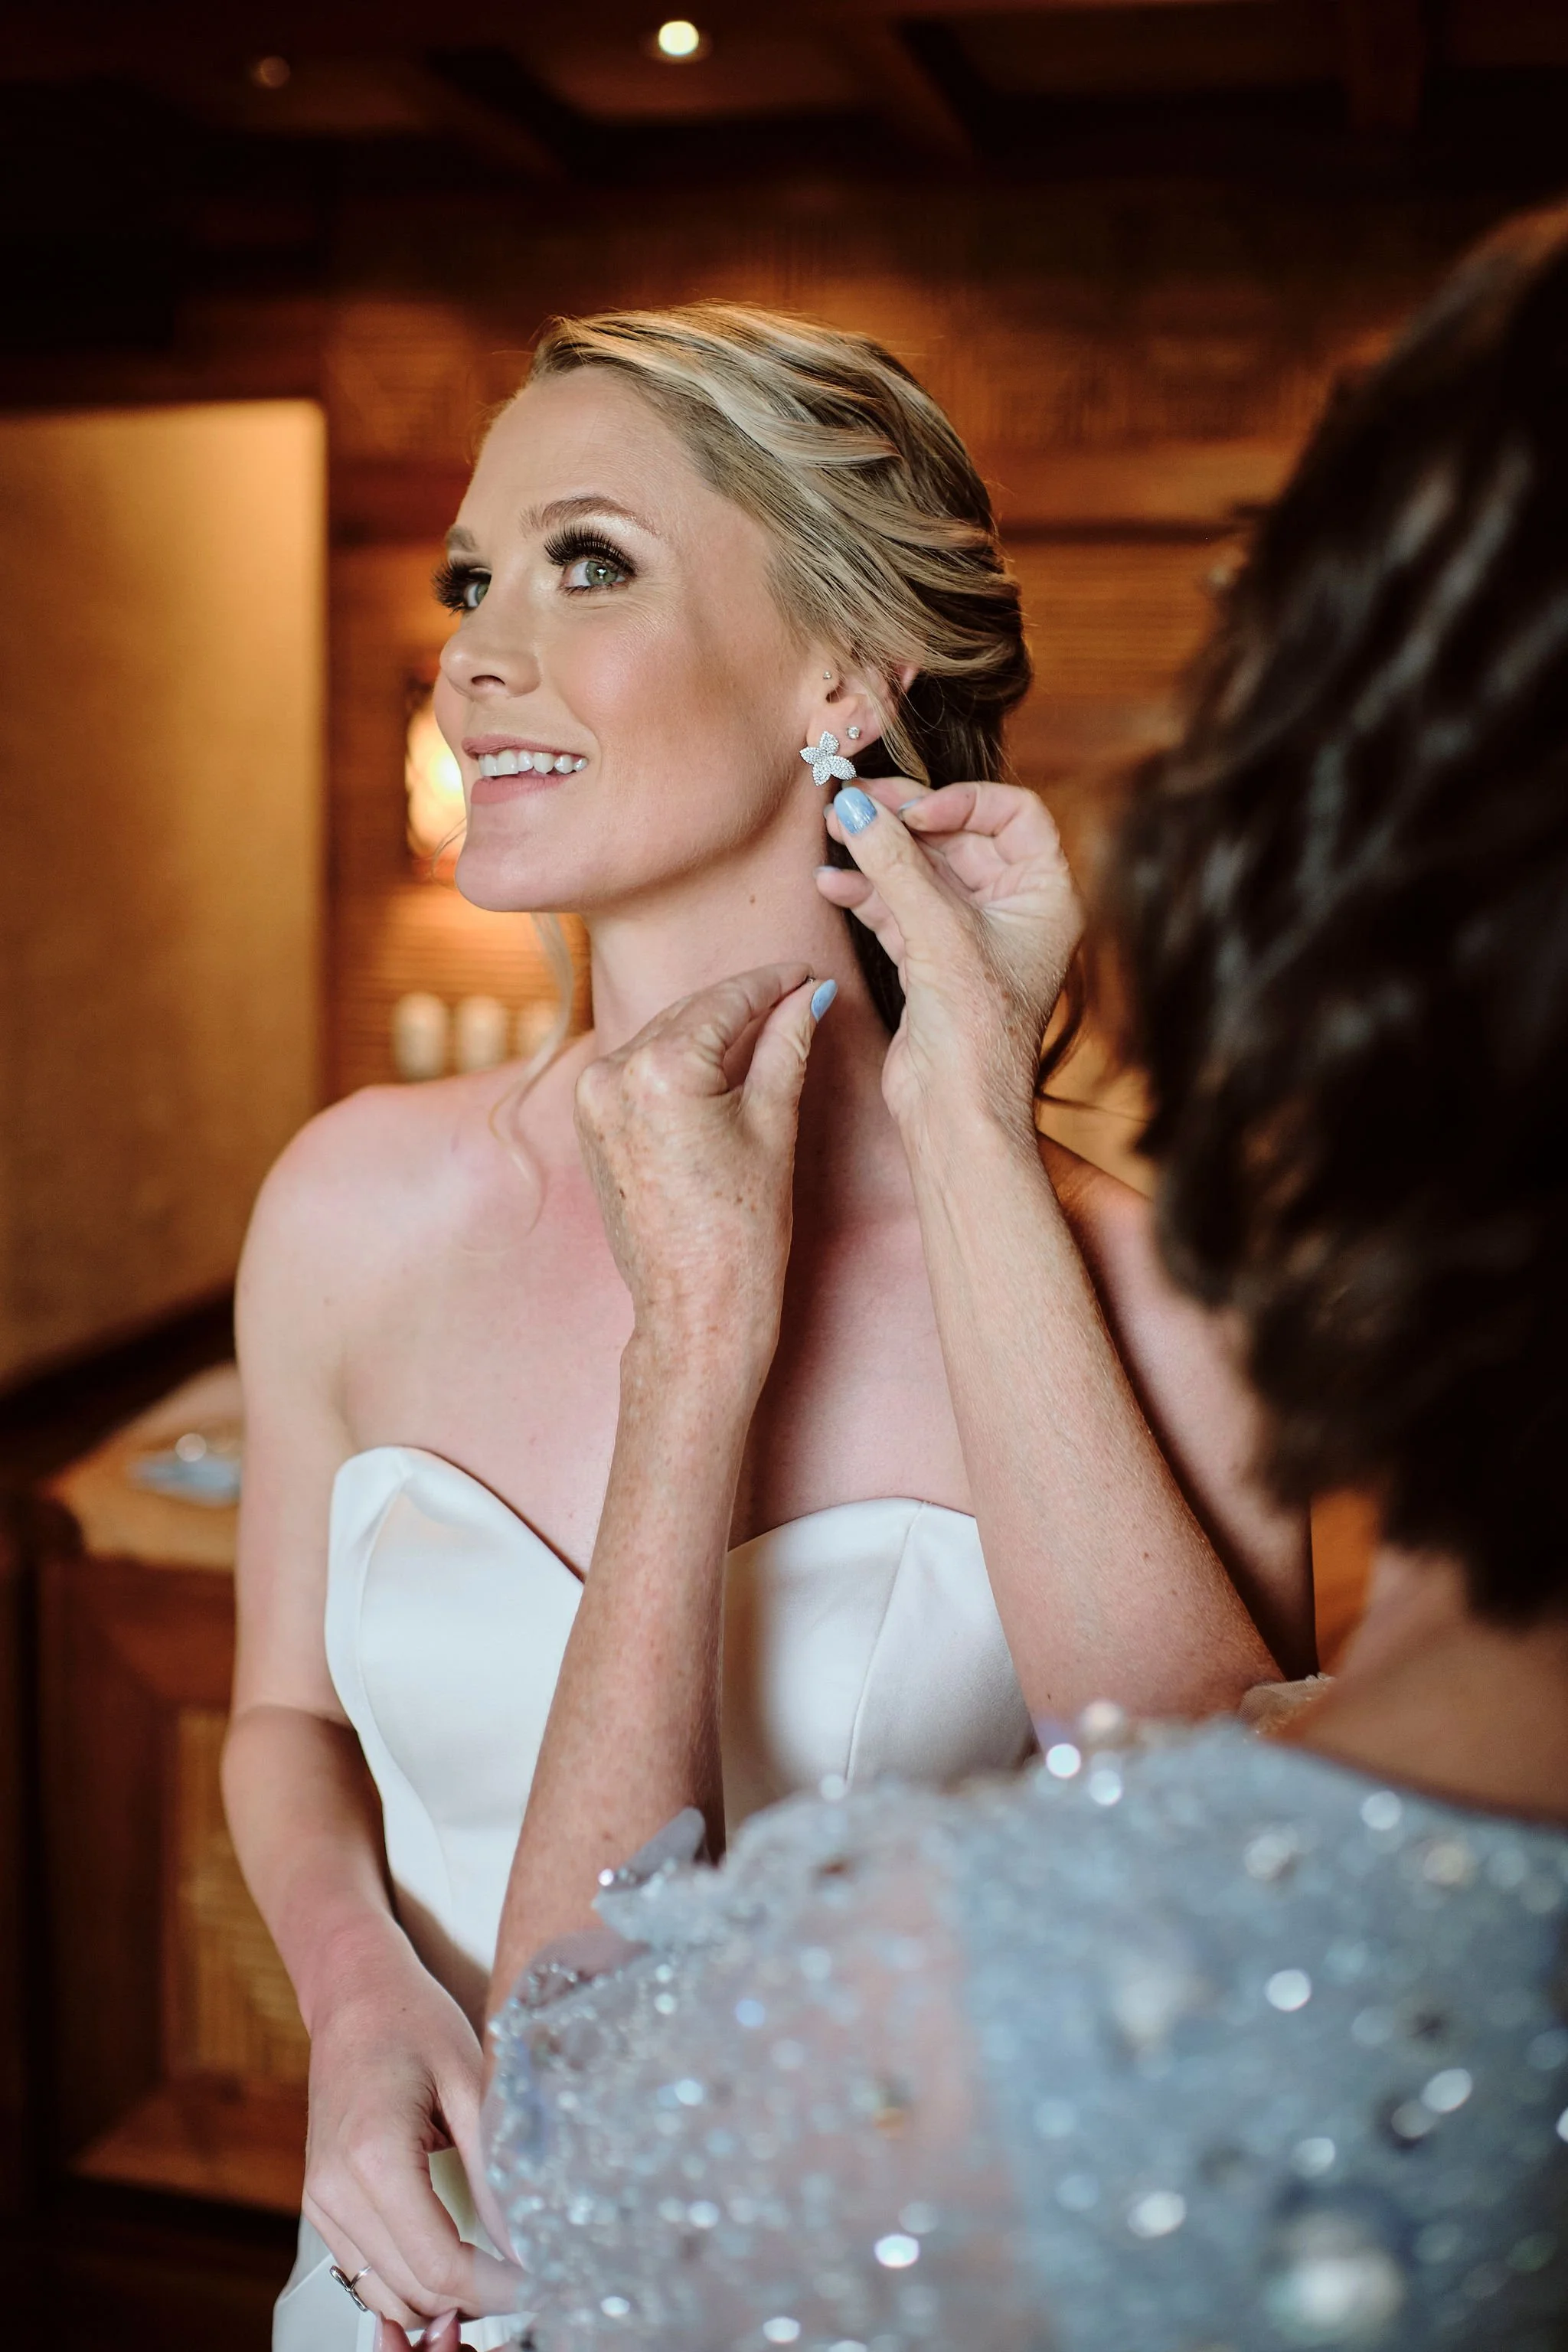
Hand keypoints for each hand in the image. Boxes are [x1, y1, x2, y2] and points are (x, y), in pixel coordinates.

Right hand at [302, 1922, 523, 2334]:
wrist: (354, 1995)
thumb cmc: (411, 2021)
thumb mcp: (470, 2081)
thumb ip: (493, 2168)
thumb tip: (523, 2240)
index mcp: (373, 2157)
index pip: (440, 2262)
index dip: (496, 2288)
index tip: (537, 2283)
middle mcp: (336, 2189)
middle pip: (413, 2289)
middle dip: (474, 2300)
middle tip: (526, 2281)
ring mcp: (322, 2200)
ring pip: (386, 2293)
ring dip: (440, 2299)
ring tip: (493, 2275)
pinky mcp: (321, 2203)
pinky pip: (366, 2271)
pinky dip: (409, 2280)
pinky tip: (451, 2259)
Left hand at [573, 962, 828, 1386]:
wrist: (695, 1307)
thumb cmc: (741, 1228)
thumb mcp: (771, 1125)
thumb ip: (786, 1046)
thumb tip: (808, 996)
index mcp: (659, 1069)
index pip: (725, 1001)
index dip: (771, 983)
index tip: (804, 973)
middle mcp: (611, 1075)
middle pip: (689, 1013)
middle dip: (741, 1002)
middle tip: (794, 992)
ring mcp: (592, 1100)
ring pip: (662, 1038)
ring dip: (708, 1028)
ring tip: (763, 1022)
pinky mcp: (589, 1123)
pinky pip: (639, 1069)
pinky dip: (677, 1060)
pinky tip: (716, 1060)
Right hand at [818, 780, 1081, 1145]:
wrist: (956, 1112)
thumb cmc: (977, 1033)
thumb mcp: (939, 933)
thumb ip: (895, 864)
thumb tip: (857, 808)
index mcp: (1044, 896)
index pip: (1014, 814)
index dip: (964, 801)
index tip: (914, 811)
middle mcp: (1012, 910)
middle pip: (958, 836)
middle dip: (903, 819)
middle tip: (854, 801)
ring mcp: (969, 935)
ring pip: (922, 870)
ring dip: (878, 850)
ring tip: (835, 829)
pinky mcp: (931, 960)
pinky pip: (897, 906)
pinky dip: (866, 891)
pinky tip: (831, 881)